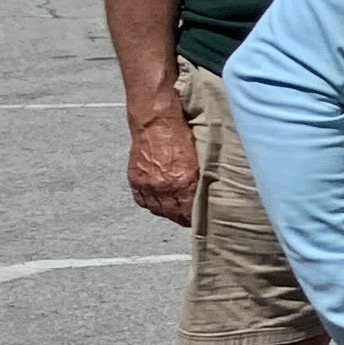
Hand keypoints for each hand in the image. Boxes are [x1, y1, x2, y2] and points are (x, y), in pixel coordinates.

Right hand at [124, 104, 198, 225]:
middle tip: (188, 219)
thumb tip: (206, 196)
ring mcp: (148, 184)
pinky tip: (158, 202)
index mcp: (185, 181)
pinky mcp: (135, 179)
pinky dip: (150, 203)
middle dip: (182, 218)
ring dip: (167, 212)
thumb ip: (200, 180)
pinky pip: (142, 201)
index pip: (190, 212)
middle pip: (174, 214)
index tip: (200, 221)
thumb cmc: (182, 137)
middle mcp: (165, 186)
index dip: (195, 218)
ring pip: (158, 210)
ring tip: (174, 211)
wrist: (157, 123)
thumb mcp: (200, 160)